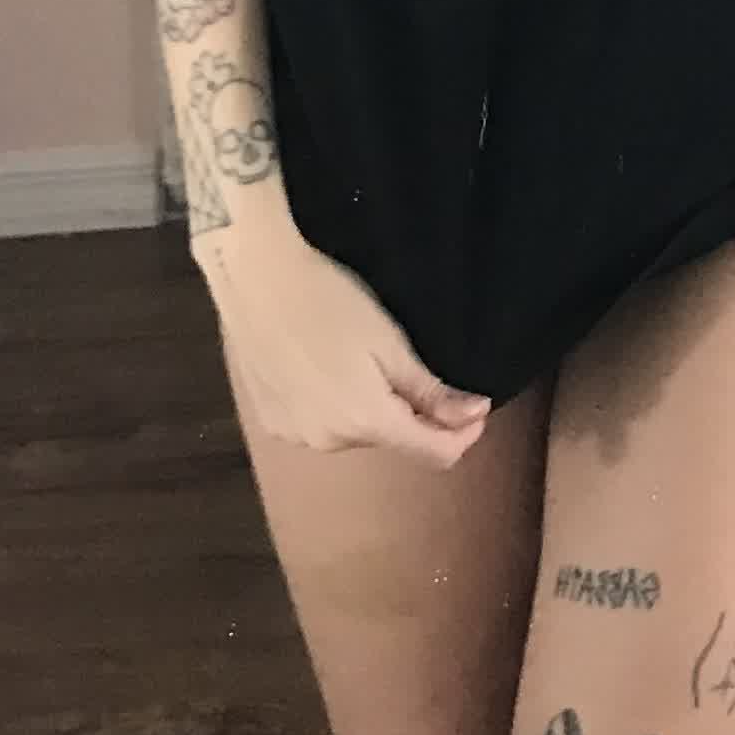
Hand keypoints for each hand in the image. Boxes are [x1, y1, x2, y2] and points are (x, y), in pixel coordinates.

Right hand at [201, 226, 493, 464]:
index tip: (476, 406)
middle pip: (392, 439)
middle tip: (410, 362)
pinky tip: (326, 368)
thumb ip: (431, 391)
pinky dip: (334, 407)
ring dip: (371, 409)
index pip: (434, 454)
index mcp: (367, 422)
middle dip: (412, 413)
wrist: (258, 281)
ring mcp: (296, 436)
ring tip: (362, 359)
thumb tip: (474, 416)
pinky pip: (320, 426)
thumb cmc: (331, 301)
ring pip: (354, 433)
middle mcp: (330, 442)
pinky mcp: (272, 423)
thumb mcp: (391, 343)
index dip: (463, 434)